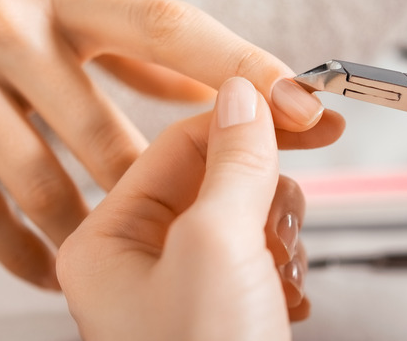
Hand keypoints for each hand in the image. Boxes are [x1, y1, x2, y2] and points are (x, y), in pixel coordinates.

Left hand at [58, 78, 311, 340]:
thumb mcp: (216, 248)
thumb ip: (233, 164)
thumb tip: (245, 95)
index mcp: (107, 242)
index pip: (177, 144)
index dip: (243, 120)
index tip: (299, 108)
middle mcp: (135, 262)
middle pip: (215, 179)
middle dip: (264, 195)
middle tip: (285, 219)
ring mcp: (178, 288)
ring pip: (244, 218)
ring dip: (278, 238)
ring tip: (281, 274)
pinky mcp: (218, 311)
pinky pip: (256, 259)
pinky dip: (282, 272)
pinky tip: (287, 299)